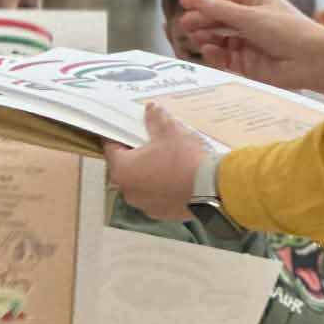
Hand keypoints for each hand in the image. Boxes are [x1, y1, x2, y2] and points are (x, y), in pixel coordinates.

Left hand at [105, 103, 204, 221]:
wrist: (211, 189)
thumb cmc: (186, 162)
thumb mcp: (170, 131)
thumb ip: (156, 119)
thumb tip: (152, 110)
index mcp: (123, 169)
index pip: (111, 148)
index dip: (119, 136)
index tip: (126, 131)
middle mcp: (129, 190)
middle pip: (126, 167)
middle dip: (137, 155)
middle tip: (151, 143)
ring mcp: (145, 205)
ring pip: (141, 183)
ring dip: (150, 172)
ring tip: (168, 160)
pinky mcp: (161, 213)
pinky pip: (156, 196)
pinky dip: (162, 187)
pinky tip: (177, 176)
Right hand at [178, 0, 323, 102]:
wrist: (311, 61)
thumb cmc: (287, 30)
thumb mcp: (248, 15)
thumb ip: (217, 9)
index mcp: (256, 0)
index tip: (185, 1)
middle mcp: (252, 19)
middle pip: (219, 16)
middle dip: (202, 18)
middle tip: (184, 23)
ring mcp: (250, 42)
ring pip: (220, 37)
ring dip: (206, 35)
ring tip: (194, 36)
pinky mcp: (249, 63)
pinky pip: (226, 56)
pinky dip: (215, 53)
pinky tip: (208, 49)